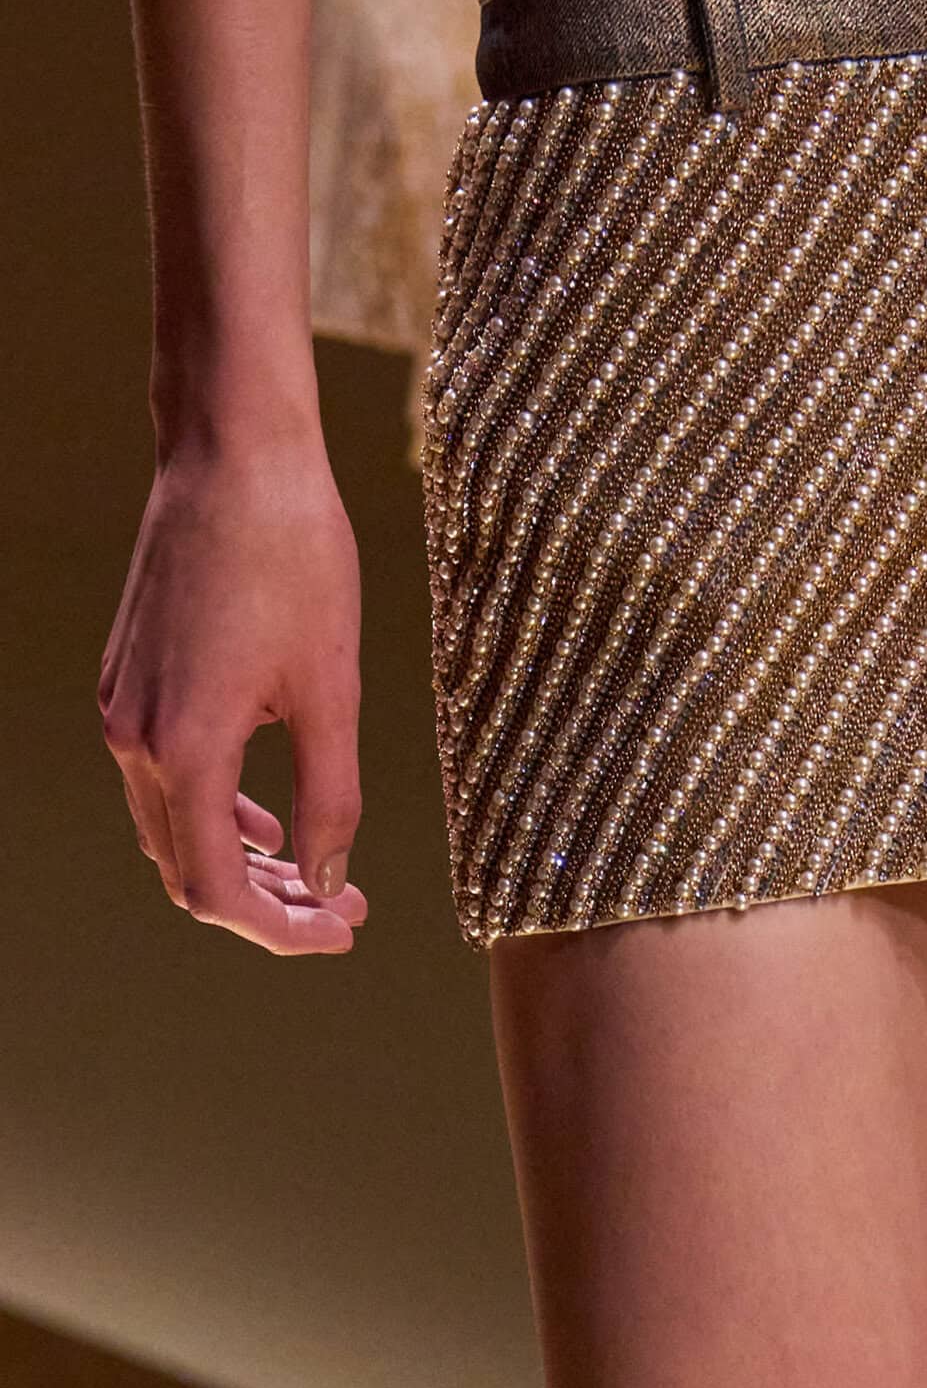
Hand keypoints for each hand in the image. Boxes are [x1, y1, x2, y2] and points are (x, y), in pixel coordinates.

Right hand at [99, 436, 367, 954]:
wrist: (235, 457)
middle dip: (267, 901)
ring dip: (241, 856)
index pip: (216, 889)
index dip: (279, 929)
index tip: (343, 930)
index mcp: (185, 748)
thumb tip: (327, 879)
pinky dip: (216, 806)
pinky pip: (163, 774)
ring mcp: (122, 706)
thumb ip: (331, 796)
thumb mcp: (333, 687)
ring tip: (317, 869)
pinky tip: (269, 810)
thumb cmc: (295, 558)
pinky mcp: (128, 677)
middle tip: (344, 907)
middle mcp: (134, 737)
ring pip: (172, 823)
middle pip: (187, 867)